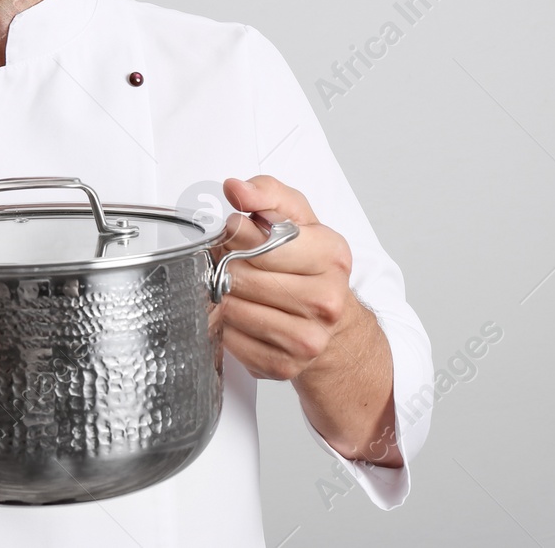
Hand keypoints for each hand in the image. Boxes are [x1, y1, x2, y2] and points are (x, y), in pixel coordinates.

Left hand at [213, 175, 362, 381]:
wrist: (332, 322)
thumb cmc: (309, 264)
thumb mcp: (297, 218)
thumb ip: (267, 194)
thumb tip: (236, 189)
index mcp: (331, 258)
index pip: (263, 243)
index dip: (237, 235)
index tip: (233, 231)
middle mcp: (325, 301)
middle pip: (242, 276)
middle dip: (225, 263)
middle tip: (227, 259)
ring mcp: (307, 338)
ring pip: (233, 309)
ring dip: (221, 294)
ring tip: (232, 284)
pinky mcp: (284, 365)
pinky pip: (231, 340)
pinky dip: (225, 324)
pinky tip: (239, 312)